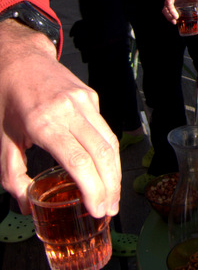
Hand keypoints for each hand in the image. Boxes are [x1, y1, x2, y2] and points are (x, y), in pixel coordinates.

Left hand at [0, 20, 120, 216]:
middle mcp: (70, 110)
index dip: (93, 188)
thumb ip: (12, 175)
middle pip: (102, 153)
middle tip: (109, 210)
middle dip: (110, 186)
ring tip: (112, 196)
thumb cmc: (6, 98)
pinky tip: (105, 170)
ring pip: (110, 141)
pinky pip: (104, 129)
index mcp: (45, 122)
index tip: (97, 209)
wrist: (18, 59)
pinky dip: (108, 153)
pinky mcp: (91, 97)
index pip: (79, 160)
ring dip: (115, 172)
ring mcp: (85, 101)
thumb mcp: (2, 140)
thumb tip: (26, 205)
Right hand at [163, 0, 197, 23]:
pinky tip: (176, 23)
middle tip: (176, 17)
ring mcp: (170, 5)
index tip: (170, 3)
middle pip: (166, 4)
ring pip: (165, 11)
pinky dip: (171, 19)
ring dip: (169, 17)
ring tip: (175, 22)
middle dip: (170, 11)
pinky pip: (168, 15)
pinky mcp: (171, 11)